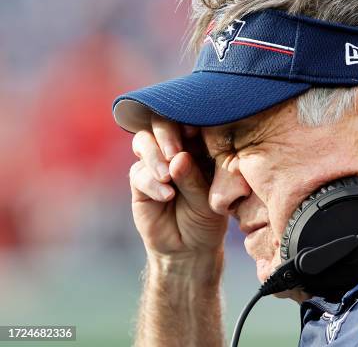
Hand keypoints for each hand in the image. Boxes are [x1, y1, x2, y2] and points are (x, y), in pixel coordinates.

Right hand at [129, 115, 227, 259]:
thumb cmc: (207, 219)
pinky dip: (152, 182)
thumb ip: (193, 177)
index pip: (191, 120)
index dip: (188, 119)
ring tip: (168, 176)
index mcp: (199, 144)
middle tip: (175, 153)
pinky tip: (166, 195)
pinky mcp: (140, 181)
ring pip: (144, 142)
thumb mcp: (207, 199)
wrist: (189, 248)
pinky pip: (139, 173)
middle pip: (161, 123)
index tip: (193, 130)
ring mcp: (155, 162)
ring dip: (154, 155)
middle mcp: (175, 148)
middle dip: (166, 134)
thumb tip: (178, 158)